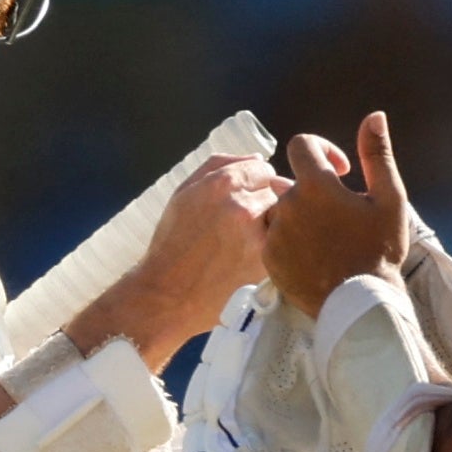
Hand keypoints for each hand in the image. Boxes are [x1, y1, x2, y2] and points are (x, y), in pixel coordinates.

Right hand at [75, 154, 288, 368]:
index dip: (256, 182)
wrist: (167, 294)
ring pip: (283, 216)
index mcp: (222, 184)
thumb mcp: (184, 193)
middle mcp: (243, 206)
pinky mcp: (266, 264)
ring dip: (273, 223)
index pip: (263, 168)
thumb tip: (258, 158)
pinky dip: (273, 247)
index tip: (247, 196)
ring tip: (250, 238)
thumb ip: (220, 165)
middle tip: (247, 220)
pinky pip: (282, 244)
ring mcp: (257, 236)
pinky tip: (252, 256)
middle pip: (277, 190)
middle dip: (266, 201)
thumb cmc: (172, 242)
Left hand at [264, 113, 412, 315]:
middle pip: (294, 181)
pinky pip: (274, 236)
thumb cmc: (380, 250)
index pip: (303, 145)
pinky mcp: (267, 257)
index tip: (341, 172)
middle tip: (341, 217)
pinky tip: (313, 255)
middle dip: (315, 190)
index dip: (323, 151)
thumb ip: (377, 154)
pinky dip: (290, 239)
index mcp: (315, 185)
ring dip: (301, 214)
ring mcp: (274, 232)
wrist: (360, 305)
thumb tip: (374, 116)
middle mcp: (287, 204)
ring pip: (283, 209)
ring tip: (326, 238)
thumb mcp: (390, 199)